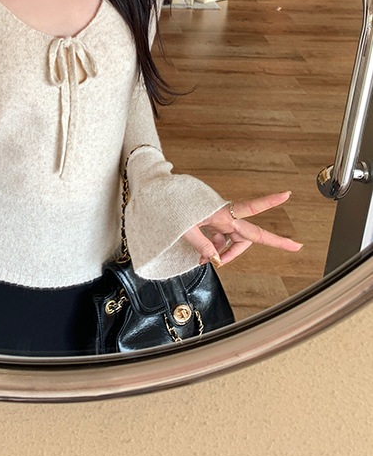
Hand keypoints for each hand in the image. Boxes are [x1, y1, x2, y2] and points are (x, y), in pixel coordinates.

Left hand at [180, 191, 302, 266]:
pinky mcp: (211, 222)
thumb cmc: (171, 206)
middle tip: (296, 245)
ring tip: (204, 262)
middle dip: (272, 241)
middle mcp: (224, 215)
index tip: (286, 194)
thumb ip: (201, 244)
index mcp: (222, 212)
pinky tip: (202, 257)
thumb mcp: (185, 228)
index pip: (251, 207)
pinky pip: (219, 238)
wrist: (159, 197)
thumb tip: (214, 259)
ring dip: (225, 252)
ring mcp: (218, 219)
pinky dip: (214, 248)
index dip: (270, 201)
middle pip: (249, 236)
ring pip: (233, 240)